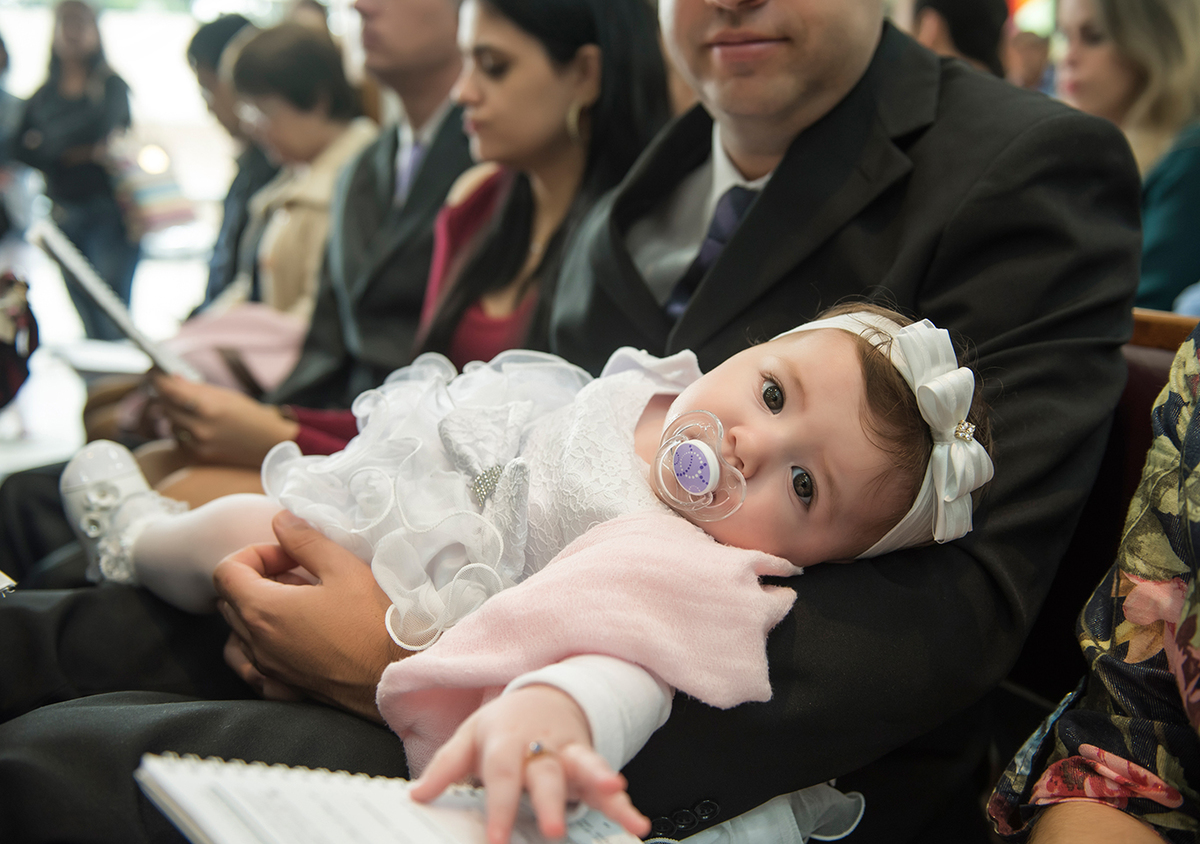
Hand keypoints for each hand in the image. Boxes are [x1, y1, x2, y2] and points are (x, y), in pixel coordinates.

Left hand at [150, 372, 298, 466]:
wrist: (268, 444)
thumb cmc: (249, 415)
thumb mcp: (225, 395)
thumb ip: (196, 388)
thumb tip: (172, 378)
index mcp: (207, 407)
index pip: (169, 390)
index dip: (158, 380)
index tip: (154, 372)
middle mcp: (199, 427)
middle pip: (165, 406)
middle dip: (164, 394)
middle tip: (167, 386)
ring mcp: (197, 444)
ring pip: (169, 422)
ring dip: (173, 412)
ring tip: (188, 407)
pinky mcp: (197, 455)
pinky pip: (178, 437)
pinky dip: (181, 428)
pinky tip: (195, 424)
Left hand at [212, 510, 407, 719]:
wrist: (399, 673)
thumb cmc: (374, 621)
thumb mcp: (344, 568)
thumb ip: (305, 541)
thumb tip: (281, 521)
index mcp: (264, 611)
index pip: (226, 572)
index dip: (255, 553)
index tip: (290, 556)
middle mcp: (256, 645)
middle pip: (230, 601)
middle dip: (259, 578)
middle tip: (300, 574)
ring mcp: (268, 671)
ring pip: (239, 635)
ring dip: (260, 612)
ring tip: (298, 605)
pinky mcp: (284, 690)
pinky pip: (252, 668)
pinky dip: (259, 648)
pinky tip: (288, 640)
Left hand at [410, 685, 650, 843]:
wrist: (545, 696)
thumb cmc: (505, 725)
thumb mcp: (470, 736)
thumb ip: (445, 766)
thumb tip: (418, 794)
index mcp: (508, 741)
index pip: (502, 774)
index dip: (499, 805)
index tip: (496, 839)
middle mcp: (541, 747)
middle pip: (547, 774)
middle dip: (551, 801)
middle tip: (552, 830)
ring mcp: (569, 754)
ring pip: (585, 767)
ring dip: (600, 783)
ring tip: (615, 798)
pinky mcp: (589, 765)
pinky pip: (607, 782)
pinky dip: (622, 801)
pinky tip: (635, 820)